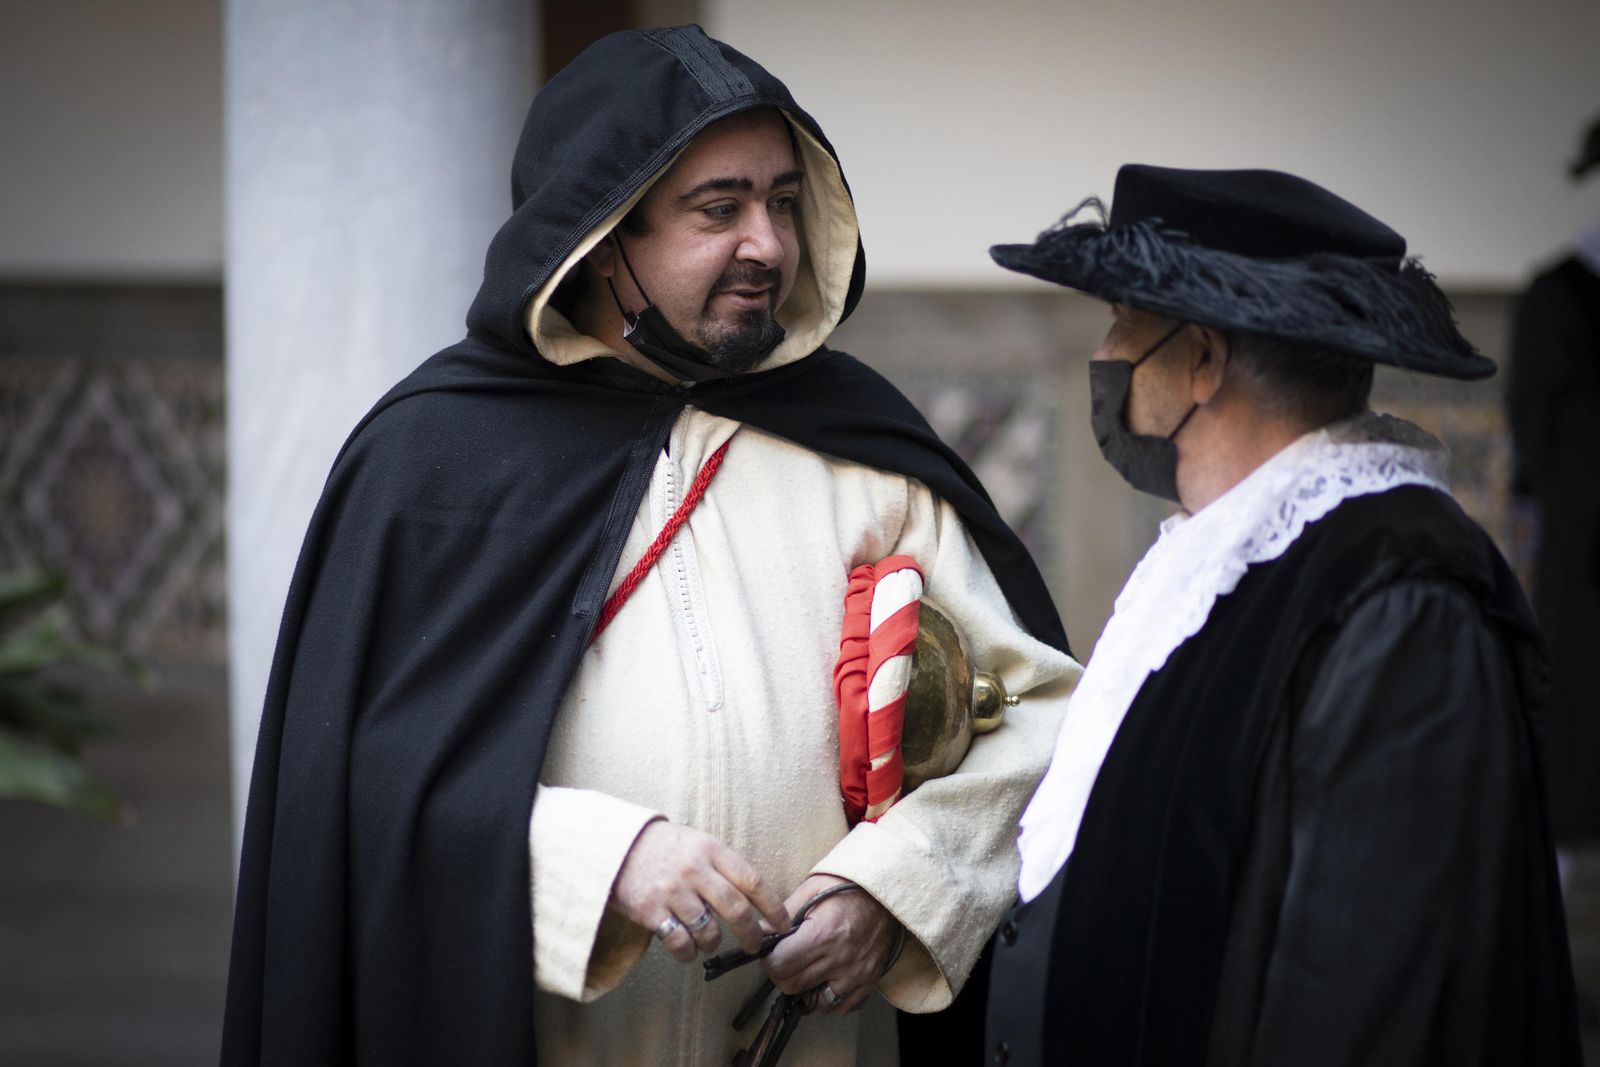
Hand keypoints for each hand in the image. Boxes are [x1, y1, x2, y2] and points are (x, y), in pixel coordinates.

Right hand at [610, 820, 790, 962]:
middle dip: (750, 933)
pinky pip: (679, 943)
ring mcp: (672, 891)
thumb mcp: (698, 843)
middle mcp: (694, 870)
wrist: (616, 846)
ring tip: (709, 941)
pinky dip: (688, 952)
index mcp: (711, 850)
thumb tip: (757, 898)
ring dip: (713, 943)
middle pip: (735, 909)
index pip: (752, 881)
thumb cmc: (665, 847)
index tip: (783, 923)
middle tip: (754, 944)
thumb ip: (724, 866)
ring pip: (708, 930)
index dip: (773, 906)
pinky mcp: (650, 911)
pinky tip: (687, 948)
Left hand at [760, 874, 897, 1014]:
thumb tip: (760, 933)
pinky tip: (827, 979)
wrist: (887, 892)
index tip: (770, 952)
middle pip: (793, 986)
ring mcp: (857, 974)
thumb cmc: (847, 887)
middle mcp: (839, 959)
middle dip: (782, 974)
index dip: (768, 959)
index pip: (780, 964)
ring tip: (807, 970)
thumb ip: (784, 913)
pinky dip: (831, 999)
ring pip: (816, 1003)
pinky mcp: (869, 981)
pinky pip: (842, 1007)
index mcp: (822, 934)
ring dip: (806, 990)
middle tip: (785, 959)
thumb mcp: (812, 889)